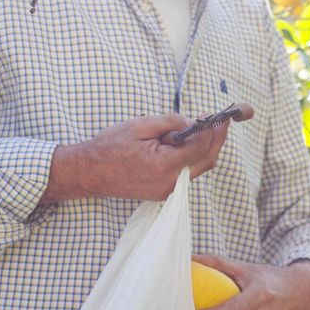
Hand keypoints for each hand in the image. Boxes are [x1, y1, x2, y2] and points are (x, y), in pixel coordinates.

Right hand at [38, 112, 229, 204]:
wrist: (89, 172)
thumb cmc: (110, 147)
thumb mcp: (140, 125)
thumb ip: (170, 123)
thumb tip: (193, 123)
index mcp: (163, 166)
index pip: (199, 147)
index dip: (211, 130)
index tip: (216, 116)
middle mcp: (169, 184)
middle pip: (206, 161)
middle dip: (216, 140)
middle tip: (220, 122)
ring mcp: (167, 192)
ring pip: (198, 169)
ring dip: (204, 149)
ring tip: (201, 129)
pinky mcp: (163, 193)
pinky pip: (186, 174)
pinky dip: (191, 158)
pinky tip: (185, 143)